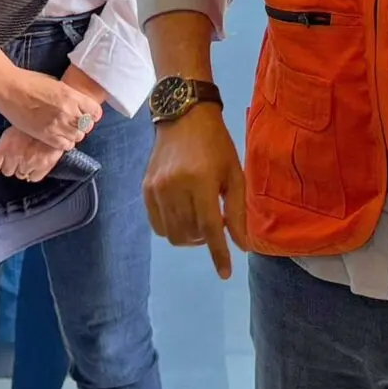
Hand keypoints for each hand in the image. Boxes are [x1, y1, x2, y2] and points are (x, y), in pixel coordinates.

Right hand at [0, 66, 105, 150]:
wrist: (8, 89)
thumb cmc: (30, 82)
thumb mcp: (56, 84)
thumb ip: (69, 96)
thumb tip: (77, 106)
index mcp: (71, 95)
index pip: (95, 112)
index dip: (92, 114)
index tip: (87, 115)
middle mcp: (68, 111)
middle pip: (87, 126)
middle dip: (82, 125)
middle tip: (73, 123)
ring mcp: (57, 124)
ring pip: (77, 137)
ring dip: (73, 134)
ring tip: (64, 130)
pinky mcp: (45, 135)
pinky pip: (65, 145)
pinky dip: (64, 143)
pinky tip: (57, 136)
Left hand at [0, 125, 66, 180]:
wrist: (56, 118)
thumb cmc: (35, 119)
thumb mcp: (15, 124)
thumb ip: (7, 141)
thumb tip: (3, 152)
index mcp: (5, 144)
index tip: (0, 160)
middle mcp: (15, 156)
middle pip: (7, 171)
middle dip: (12, 164)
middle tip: (20, 154)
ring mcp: (29, 163)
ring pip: (21, 175)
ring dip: (24, 168)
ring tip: (31, 157)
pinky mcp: (43, 166)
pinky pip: (34, 178)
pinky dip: (35, 173)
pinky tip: (38, 163)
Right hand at [143, 107, 248, 278]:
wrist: (183, 115)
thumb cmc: (216, 143)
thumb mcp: (234, 173)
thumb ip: (237, 211)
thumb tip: (242, 245)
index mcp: (201, 182)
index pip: (210, 228)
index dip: (219, 254)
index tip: (225, 273)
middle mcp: (174, 187)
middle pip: (190, 235)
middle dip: (206, 240)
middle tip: (216, 223)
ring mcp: (156, 189)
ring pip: (173, 234)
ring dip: (190, 236)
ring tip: (200, 219)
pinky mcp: (145, 189)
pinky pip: (158, 224)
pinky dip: (173, 228)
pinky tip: (183, 214)